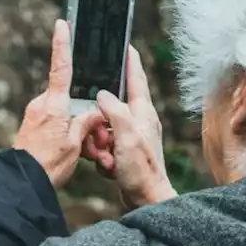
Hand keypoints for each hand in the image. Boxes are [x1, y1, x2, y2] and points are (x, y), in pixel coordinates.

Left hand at [13, 20, 104, 187]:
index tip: (62, 24)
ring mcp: (35, 116)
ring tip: (85, 153)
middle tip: (94, 139)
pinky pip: (56, 125)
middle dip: (85, 115)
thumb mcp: (75, 144)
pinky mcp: (33, 128)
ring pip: (65, 114)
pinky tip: (74, 154)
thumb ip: (86, 124)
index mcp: (54, 104)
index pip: (60, 67)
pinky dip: (68, 137)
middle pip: (70, 98)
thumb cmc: (47, 165)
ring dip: (78, 130)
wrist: (22, 184)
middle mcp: (42, 105)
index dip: (62, 44)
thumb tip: (94, 113)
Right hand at [90, 47, 175, 208]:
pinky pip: (105, 145)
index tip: (125, 44)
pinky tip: (108, 166)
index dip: (129, 60)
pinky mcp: (125, 152)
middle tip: (100, 137)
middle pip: (111, 106)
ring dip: (99, 141)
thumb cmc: (142, 170)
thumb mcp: (126, 136)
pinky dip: (102, 155)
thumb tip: (102, 94)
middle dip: (99, 119)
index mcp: (143, 112)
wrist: (147, 201)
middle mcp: (139, 121)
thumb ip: (114, 111)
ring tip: (106, 156)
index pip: (136, 78)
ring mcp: (132, 137)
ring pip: (104, 127)